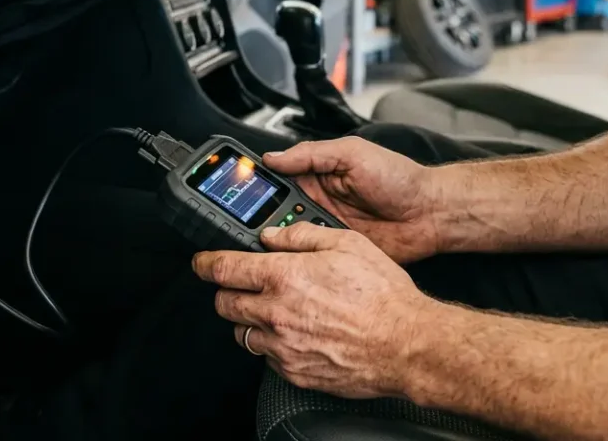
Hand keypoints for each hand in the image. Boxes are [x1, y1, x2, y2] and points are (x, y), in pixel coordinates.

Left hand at [192, 223, 435, 398]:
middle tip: (238, 286)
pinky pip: (267, 359)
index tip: (201, 263)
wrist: (406, 344)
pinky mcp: (295, 372)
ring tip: (271, 311)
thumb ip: (303, 236)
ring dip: (249, 320)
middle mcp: (277, 314)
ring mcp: (284, 347)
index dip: (205, 263)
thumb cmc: (383, 296)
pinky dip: (273, 346)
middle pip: (224, 304)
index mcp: (285, 277)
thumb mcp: (347, 244)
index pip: (224, 269)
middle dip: (225, 292)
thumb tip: (274, 235)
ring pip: (242, 334)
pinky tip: (294, 334)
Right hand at [264, 137, 441, 262]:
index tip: (235, 194)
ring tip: (266, 241)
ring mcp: (326, 229)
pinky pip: (310, 257)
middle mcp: (317, 202)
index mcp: (317, 175)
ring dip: (278, 239)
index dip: (256, 187)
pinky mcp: (336, 252)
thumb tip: (273, 156)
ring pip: (289, 237)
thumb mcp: (352, 154)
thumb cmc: (399, 178)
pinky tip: (287, 260)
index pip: (277, 180)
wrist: (430, 213)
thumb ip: (311, 154)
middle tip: (247, 224)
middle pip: (276, 212)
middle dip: (261, 218)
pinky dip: (298, 259)